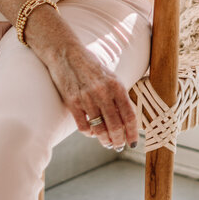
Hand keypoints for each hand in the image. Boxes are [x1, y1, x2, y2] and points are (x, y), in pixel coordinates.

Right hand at [26, 10, 137, 149]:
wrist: (66, 53)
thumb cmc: (90, 65)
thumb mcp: (110, 77)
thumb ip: (119, 96)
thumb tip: (127, 119)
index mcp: (116, 86)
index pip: (129, 116)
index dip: (132, 133)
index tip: (132, 143)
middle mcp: (103, 92)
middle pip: (115, 126)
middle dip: (118, 140)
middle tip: (118, 146)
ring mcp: (87, 98)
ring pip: (99, 129)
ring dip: (104, 140)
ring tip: (106, 142)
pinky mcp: (72, 102)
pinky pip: (83, 126)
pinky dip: (89, 133)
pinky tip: (91, 132)